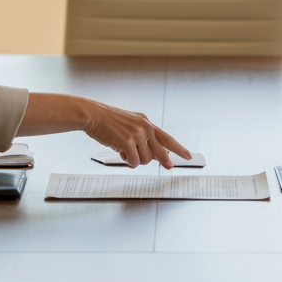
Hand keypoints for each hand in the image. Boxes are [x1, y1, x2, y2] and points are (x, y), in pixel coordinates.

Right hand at [17, 93, 191, 168]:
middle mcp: (144, 127)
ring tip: (125, 151)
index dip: (178, 148)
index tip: (188, 155)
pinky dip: (127, 161)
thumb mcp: (129, 124)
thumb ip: (141, 136)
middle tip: (169, 167)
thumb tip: (152, 155)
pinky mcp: (127, 142)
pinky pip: (133, 162)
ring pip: (145, 160)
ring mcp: (137, 134)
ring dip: (135, 160)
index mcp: (146, 122)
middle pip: (160, 151)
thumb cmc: (108, 122)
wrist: (92, 115)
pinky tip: (120, 153)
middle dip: (163, 160)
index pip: (166, 137)